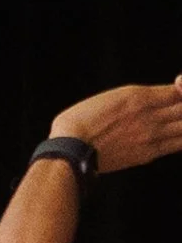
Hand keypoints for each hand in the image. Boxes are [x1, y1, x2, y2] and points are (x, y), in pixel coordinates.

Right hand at [51, 79, 181, 173]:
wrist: (72, 150)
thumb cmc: (82, 122)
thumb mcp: (111, 97)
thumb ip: (135, 97)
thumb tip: (150, 98)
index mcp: (140, 96)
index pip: (179, 89)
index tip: (177, 88)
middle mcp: (150, 115)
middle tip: (177, 107)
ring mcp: (151, 136)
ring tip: (177, 122)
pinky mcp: (147, 154)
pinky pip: (178, 144)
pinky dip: (181, 138)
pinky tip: (177, 135)